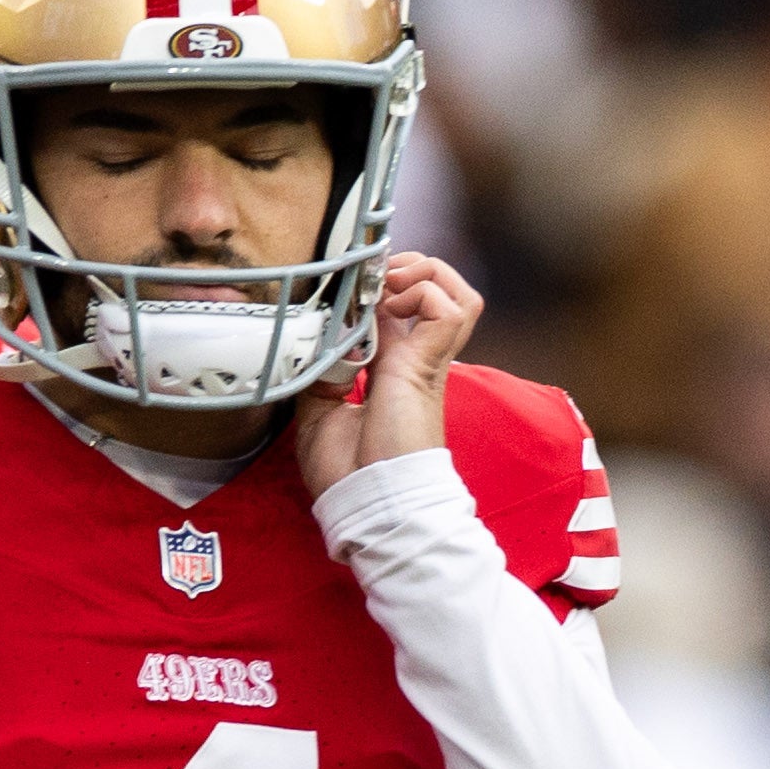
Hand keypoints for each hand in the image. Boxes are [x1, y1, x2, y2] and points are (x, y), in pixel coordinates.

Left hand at [295, 251, 477, 497]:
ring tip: (388, 287)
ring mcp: (427, 359)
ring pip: (455, 290)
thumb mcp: (316, 414)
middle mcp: (414, 358)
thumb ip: (319, 373)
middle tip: (371, 279)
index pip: (400, 306)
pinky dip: (422, 291)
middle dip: (403, 267)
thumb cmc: (348, 474)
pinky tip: (391, 306)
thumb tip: (314, 340)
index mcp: (390, 368)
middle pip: (436, 288)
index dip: (378, 284)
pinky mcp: (432, 363)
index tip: (348, 285)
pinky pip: (450, 306)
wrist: (369, 500)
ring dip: (420, 273)